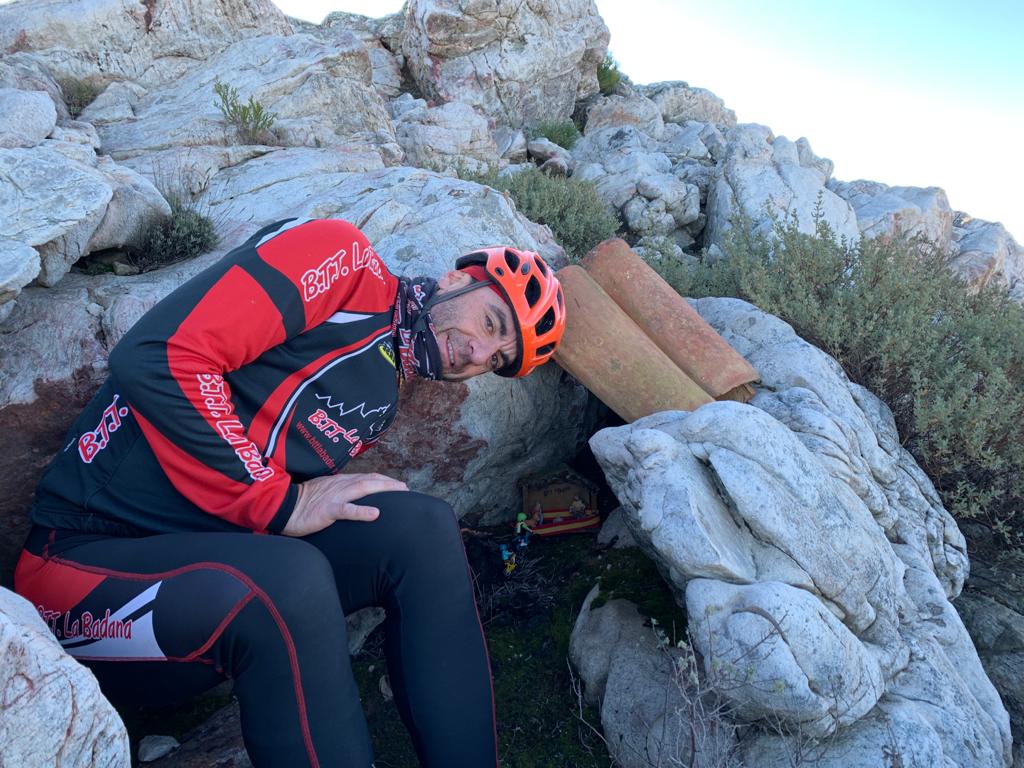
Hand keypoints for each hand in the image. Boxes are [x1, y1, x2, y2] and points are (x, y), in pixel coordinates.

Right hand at [283, 473, 407, 536]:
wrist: (282, 507)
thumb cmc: (302, 502)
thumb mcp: (324, 493)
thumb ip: (339, 493)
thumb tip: (354, 498)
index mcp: (339, 481)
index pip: (365, 477)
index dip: (383, 480)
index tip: (398, 485)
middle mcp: (340, 485)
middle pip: (369, 480)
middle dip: (389, 483)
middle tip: (406, 488)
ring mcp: (334, 496)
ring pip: (363, 489)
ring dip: (383, 489)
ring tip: (399, 492)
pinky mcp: (327, 510)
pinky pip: (346, 510)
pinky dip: (362, 511)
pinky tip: (375, 514)